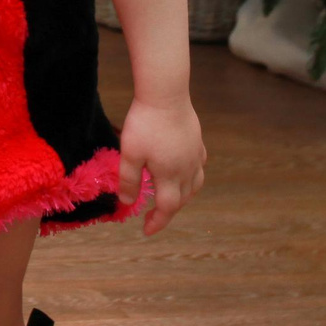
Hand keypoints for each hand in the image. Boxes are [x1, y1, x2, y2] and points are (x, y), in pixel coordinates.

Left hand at [115, 95, 204, 234]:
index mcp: (170, 175)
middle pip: (182, 199)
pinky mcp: (198, 142)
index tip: (146, 231)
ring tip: (169, 198)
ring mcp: (195, 155)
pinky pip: (199, 167)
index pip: (167, 208)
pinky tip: (183, 172)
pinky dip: (191, 177)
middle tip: (151, 215)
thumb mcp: (130, 154)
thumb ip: (129, 180)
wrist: (166, 94)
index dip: (157, 222)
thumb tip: (127, 202)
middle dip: (168, 211)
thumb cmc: (145, 123)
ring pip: (195, 185)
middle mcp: (187, 169)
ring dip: (183, 197)